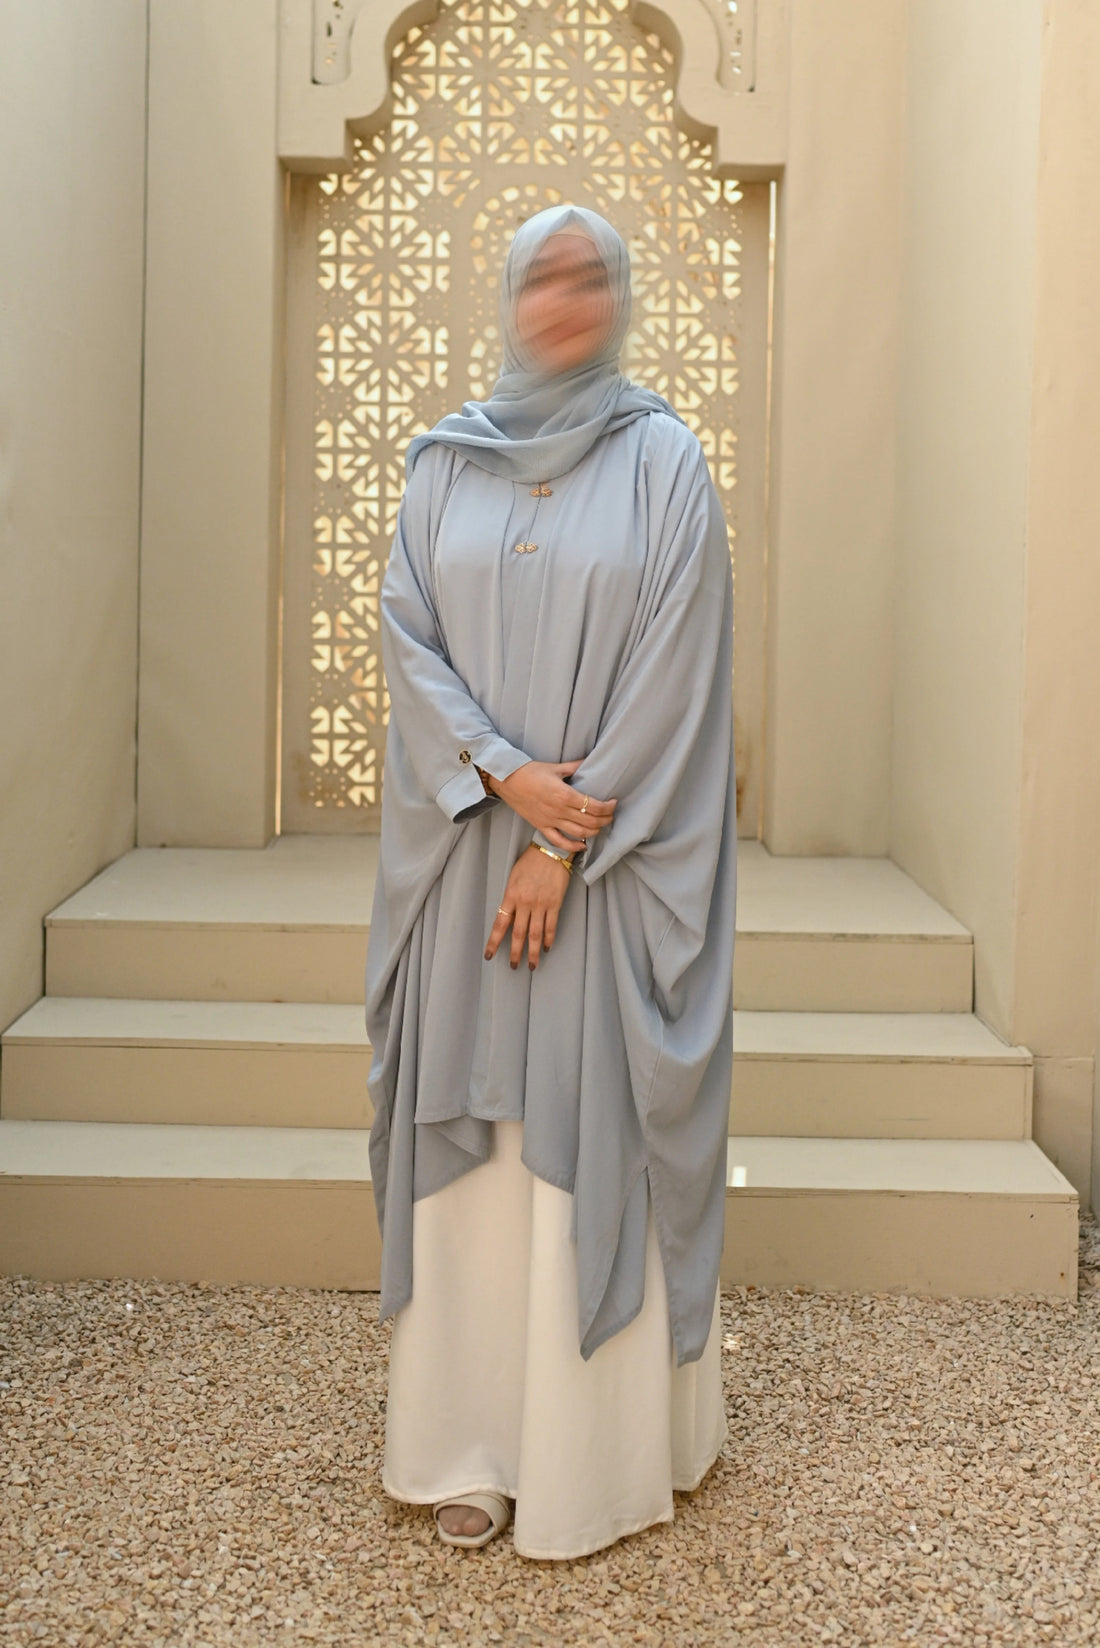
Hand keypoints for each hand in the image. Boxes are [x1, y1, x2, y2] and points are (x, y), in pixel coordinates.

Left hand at [484, 845, 571, 970]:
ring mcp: (541, 904)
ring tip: (533, 965)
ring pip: (536, 934)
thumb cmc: (530, 861)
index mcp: (510, 896)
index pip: (500, 924)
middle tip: (514, 966)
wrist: (551, 851)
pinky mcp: (555, 904)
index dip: (494, 942)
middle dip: (515, 953)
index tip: (489, 955)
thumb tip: (509, 914)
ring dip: (534, 952)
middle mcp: (525, 903)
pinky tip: (548, 948)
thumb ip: (510, 897)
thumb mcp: (513, 877)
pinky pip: (551, 926)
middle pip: (518, 934)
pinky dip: (549, 939)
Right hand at [489, 759, 616, 853]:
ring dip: (594, 832)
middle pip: (590, 821)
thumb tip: (590, 760)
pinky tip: (583, 845)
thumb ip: (575, 766)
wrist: (506, 780)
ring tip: (600, 826)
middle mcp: (559, 810)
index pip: (594, 805)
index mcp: (565, 794)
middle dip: (605, 820)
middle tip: (610, 815)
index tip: (613, 803)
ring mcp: (550, 821)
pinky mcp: (541, 827)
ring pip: (579, 833)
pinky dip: (573, 846)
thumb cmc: (530, 771)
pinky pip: (559, 842)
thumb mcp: (555, 767)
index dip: (608, 807)